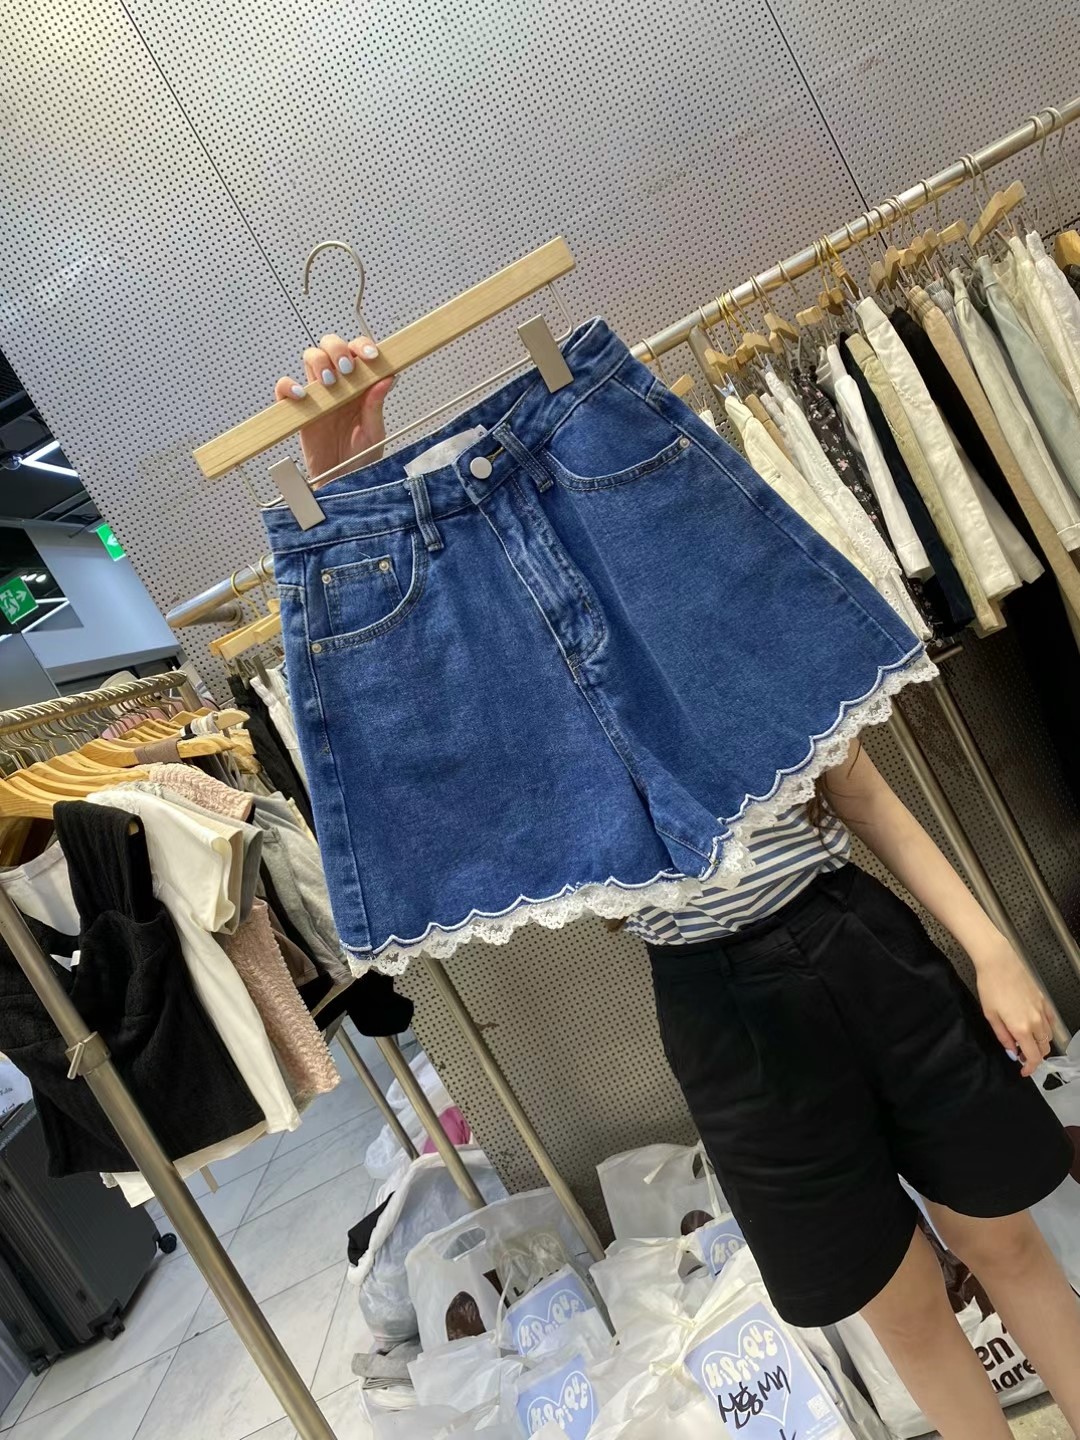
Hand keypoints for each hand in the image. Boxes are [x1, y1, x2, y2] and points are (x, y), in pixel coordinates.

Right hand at [275, 332, 392, 484]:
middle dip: (338, 349)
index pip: (358, 352)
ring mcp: (317, 394)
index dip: (362, 346)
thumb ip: (376, 405)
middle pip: (331, 346)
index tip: (370, 356)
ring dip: (319, 362)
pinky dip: (289, 386)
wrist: (340, 482)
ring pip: (310, 357)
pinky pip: (284, 387)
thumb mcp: (374, 433)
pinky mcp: (297, 409)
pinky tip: (303, 396)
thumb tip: (388, 377)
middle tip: (347, 370)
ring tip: (330, 384)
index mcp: (360, 386)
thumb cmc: (361, 459)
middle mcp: (339, 385)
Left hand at [974, 937, 1055, 1076]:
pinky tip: (1035, 1027)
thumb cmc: (990, 987)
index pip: (1033, 1057)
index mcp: (1022, 1028)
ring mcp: (1042, 1010)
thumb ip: (1003, 1036)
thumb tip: (1012, 1051)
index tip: (1023, 1071)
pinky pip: (1050, 1021)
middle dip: (1034, 1056)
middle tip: (1021, 1055)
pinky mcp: (1043, 1000)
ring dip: (1040, 1044)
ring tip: (1025, 1041)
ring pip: (1048, 1036)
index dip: (1030, 1068)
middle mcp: (1036, 1022)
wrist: (999, 963)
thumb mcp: (990, 1016)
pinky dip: (1046, 1029)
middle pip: (1044, 1049)